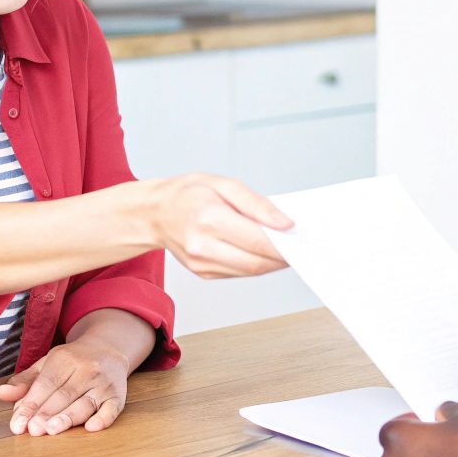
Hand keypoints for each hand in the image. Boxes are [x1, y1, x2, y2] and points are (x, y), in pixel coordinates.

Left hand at [0, 334, 131, 435]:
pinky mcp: (118, 395)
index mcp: (65, 359)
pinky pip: (112, 409)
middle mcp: (86, 369)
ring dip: (68, 418)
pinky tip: (91, 428)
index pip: (45, 384)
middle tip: (33, 430)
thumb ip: (24, 381)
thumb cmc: (72, 362)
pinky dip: (103, 419)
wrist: (109, 348)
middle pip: (64, 394)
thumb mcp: (47, 364)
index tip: (18, 424)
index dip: (31, 404)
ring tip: (52, 431)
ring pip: (85, 403)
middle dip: (47, 413)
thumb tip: (2, 394)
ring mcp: (104, 383)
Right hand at [141, 173, 291, 278]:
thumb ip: (256, 203)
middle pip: (255, 262)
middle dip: (282, 257)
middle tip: (300, 246)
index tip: (302, 240)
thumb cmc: (188, 193)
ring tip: (285, 248)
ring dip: (272, 263)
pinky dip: (256, 264)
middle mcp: (202, 245)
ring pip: (249, 271)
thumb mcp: (223, 183)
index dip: (283, 245)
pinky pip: (238, 273)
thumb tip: (284, 222)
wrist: (155, 212)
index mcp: (208, 218)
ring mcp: (201, 263)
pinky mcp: (203, 273)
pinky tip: (263, 252)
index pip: (256, 240)